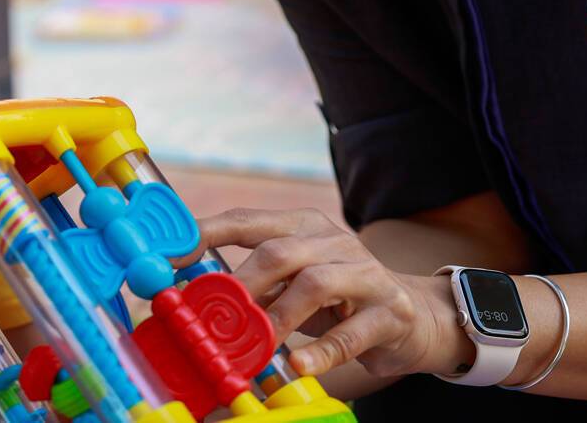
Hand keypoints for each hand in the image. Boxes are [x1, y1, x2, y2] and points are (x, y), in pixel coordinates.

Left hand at [198, 207, 465, 378]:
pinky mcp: (389, 312)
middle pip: (279, 251)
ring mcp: (365, 274)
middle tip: (213, 312)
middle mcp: (333, 242)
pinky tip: (299, 365)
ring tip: (255, 342)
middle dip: (242, 282)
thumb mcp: (294, 281)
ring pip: (315, 285)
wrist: (414, 314)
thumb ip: (255, 282)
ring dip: (277, 316)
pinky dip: (321, 352)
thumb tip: (196, 295)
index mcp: (301, 226)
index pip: (247, 221)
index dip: (207, 234)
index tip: (172, 255)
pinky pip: (351, 333)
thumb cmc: (338, 298)